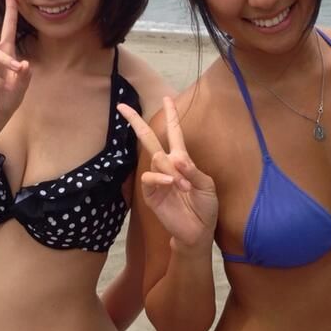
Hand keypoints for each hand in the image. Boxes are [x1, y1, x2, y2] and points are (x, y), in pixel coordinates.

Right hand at [117, 97, 217, 253]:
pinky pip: (149, 177)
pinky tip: (171, 183)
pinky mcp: (151, 194)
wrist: (198, 232)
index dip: (171, 116)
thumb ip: (192, 170)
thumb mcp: (207, 186)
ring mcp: (157, 179)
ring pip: (155, 159)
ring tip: (182, 184)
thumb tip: (175, 157)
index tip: (167, 98)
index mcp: (182, 161)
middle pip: (149, 139)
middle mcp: (167, 166)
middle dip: (136, 122)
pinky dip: (160, 177)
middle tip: (123, 107)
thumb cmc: (205, 207)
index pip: (174, 133)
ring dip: (169, 168)